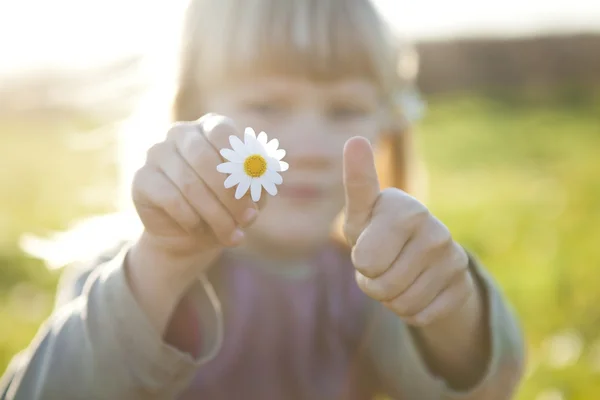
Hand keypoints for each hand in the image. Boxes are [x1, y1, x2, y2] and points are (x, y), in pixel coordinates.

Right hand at [127, 114, 263, 333]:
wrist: (192, 233)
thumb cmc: (227, 206)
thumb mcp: (251, 196)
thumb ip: (257, 187)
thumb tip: (255, 194)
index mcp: (212, 127)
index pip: (224, 132)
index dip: (240, 163)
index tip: (254, 196)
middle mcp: (182, 133)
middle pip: (205, 158)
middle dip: (230, 196)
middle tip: (246, 221)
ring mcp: (158, 152)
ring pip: (189, 183)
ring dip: (215, 215)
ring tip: (231, 235)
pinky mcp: (142, 178)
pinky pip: (170, 198)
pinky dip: (190, 219)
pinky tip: (198, 228)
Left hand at [342, 136, 474, 326]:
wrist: (423, 261)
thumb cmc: (379, 234)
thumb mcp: (362, 216)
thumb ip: (358, 186)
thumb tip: (355, 139)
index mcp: (404, 207)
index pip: (367, 243)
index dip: (360, 235)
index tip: (356, 164)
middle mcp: (434, 228)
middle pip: (377, 281)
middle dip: (370, 282)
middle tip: (378, 265)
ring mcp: (452, 256)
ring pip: (399, 301)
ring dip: (389, 297)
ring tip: (396, 274)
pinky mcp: (462, 284)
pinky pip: (419, 315)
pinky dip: (409, 310)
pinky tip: (417, 288)